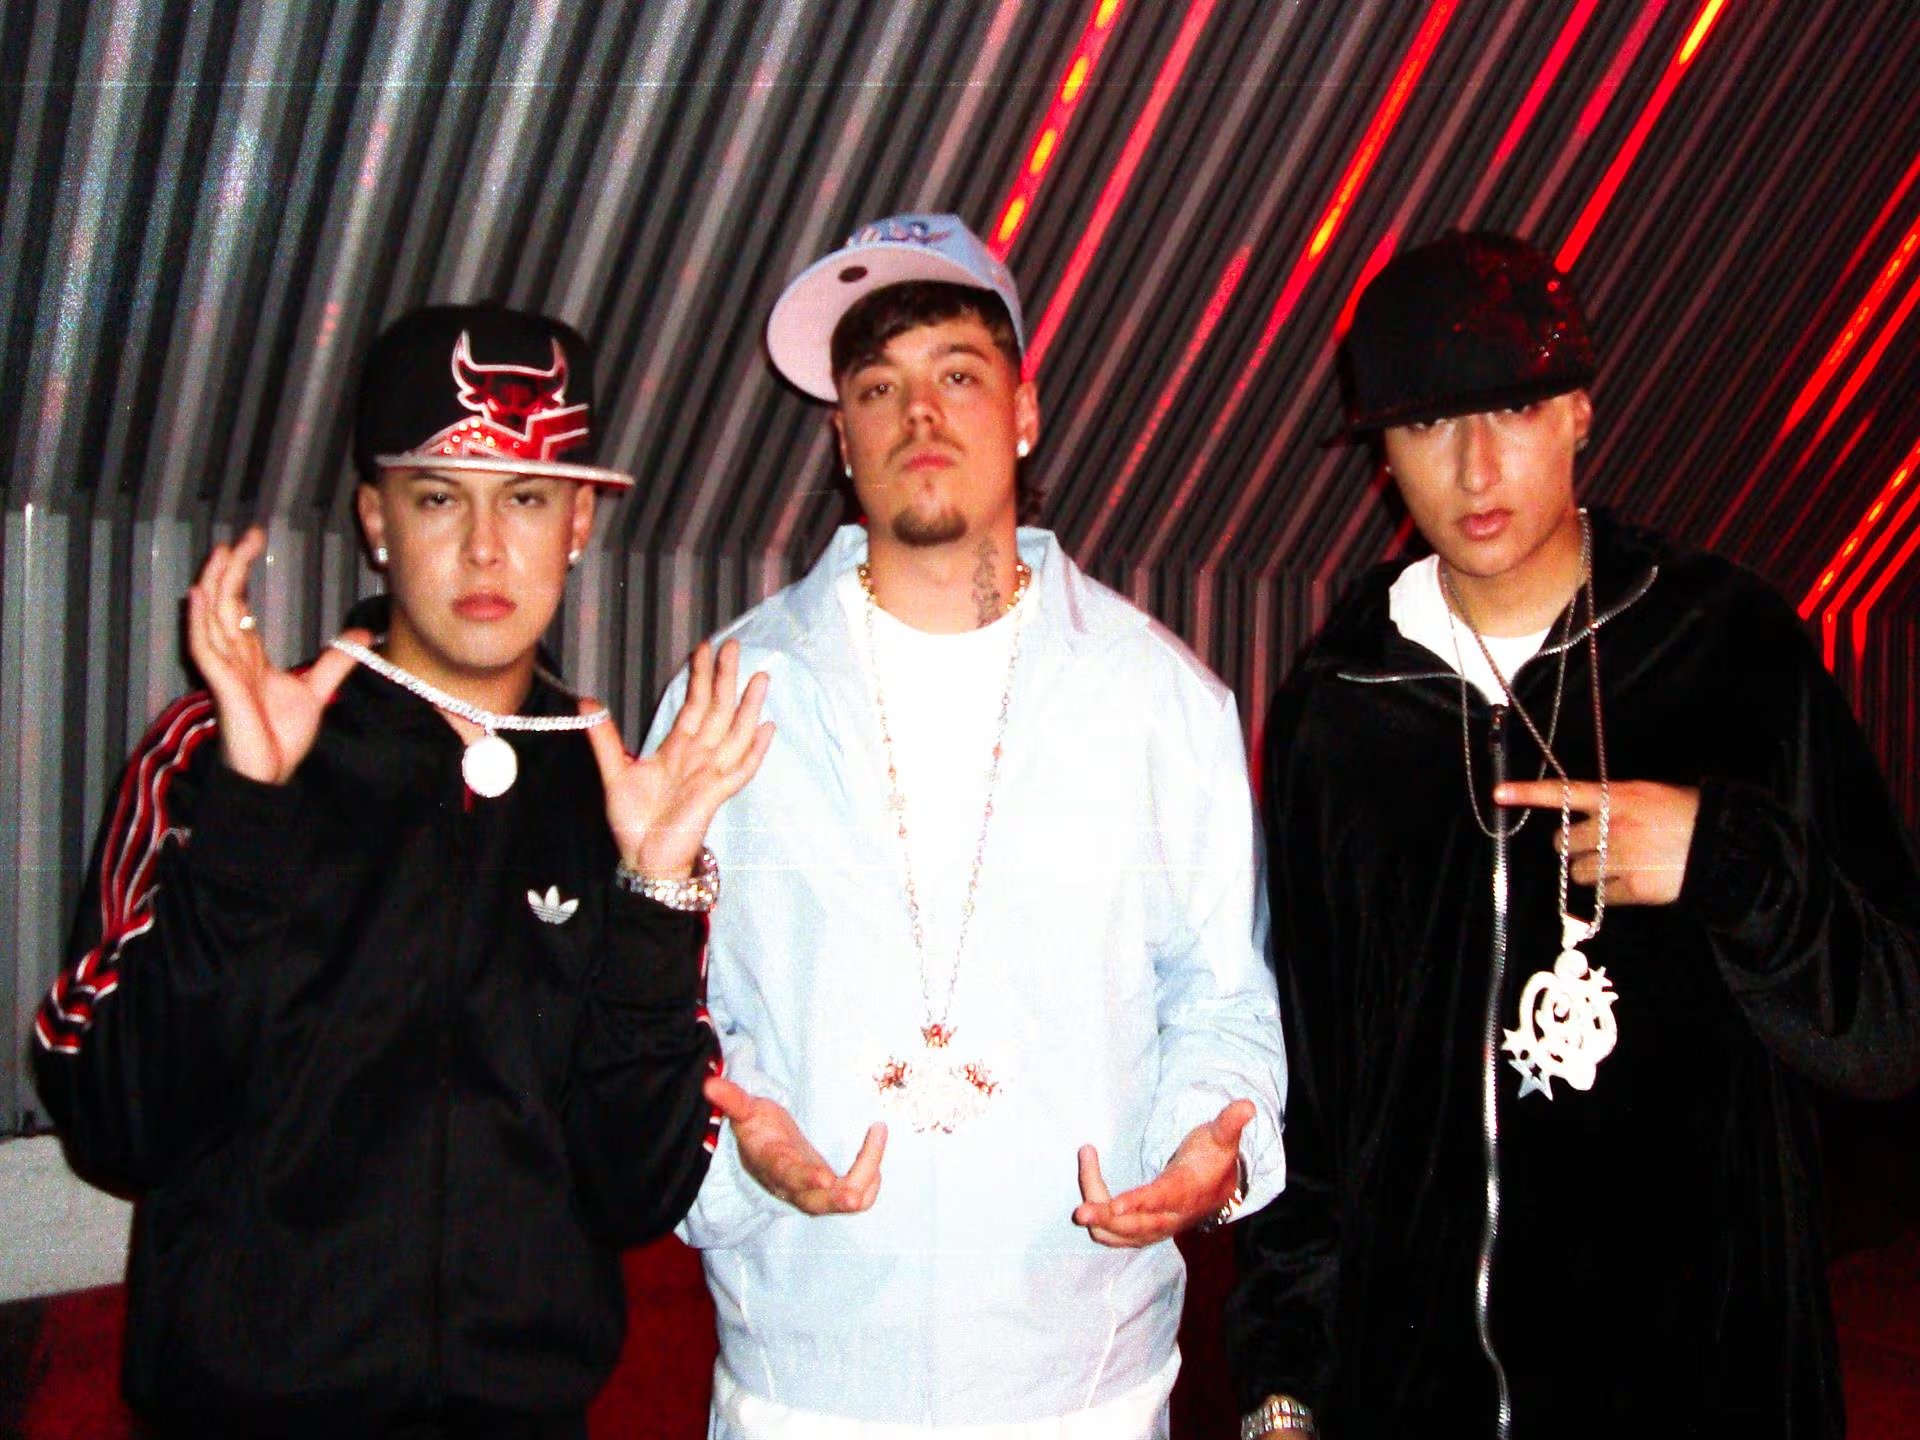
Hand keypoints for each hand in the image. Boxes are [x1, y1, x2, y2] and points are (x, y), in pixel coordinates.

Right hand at [187, 527, 365, 783]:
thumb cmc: (281, 737)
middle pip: (224, 603)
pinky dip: (200, 622)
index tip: (254, 540)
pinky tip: (199, 595)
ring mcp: (224, 670)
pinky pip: (205, 649)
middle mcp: (232, 657)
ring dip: (215, 585)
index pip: (239, 604)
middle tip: (244, 535)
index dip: (243, 572)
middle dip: (231, 568)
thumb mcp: (316, 689)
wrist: (270, 775)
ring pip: (212, 618)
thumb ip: (335, 662)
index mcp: (248, 655)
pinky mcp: (222, 687)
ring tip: (220, 553)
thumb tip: (363, 635)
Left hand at [584, 639, 772, 877]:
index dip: (700, 678)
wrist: (642, 859)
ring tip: (760, 678)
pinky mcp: (716, 794)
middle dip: (725, 678)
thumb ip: (604, 738)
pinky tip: (766, 728)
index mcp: (678, 749)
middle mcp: (699, 757)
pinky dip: (755, 750)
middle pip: (717, 710)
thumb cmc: (635, 821)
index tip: (704, 650)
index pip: (694, 705)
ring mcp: (711, 774)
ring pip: (735, 733)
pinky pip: (741, 770)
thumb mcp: (615, 772)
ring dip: (748, 706)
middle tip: (733, 646)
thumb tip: (585, 703)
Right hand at [703, 1075, 885, 1214]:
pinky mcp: (831, 1195)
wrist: (764, 1154)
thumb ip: (732, 1100)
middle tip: (874, 1156)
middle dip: (849, 1189)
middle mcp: (796, 1189)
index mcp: (775, 1167)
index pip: (790, 1177)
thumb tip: (709, 1083)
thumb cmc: (758, 1130)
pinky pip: (860, 1198)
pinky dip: (871, 1180)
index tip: (825, 1178)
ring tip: (877, 1133)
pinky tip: (875, 1154)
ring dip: (869, 1173)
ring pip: (849, 1201)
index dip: (807, 1179)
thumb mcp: (746, 1112)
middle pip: (825, 1203)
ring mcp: (815, 1196)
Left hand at [1072, 1098, 1253, 1247]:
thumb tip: (1247, 1105)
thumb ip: (1229, 1122)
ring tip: (1087, 1160)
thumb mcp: (1222, 1137)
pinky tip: (1088, 1178)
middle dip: (1105, 1219)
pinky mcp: (1141, 1233)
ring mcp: (1154, 1229)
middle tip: (1078, 1210)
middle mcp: (1169, 1217)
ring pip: (1117, 1233)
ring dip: (1096, 1212)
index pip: (1159, 1201)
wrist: (1217, 1189)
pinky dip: (1097, 1218)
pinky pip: (1112, 1234)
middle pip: (1132, 1227)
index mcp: (1186, 1193)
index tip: (1114, 1206)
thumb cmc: (1213, 1157)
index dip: (1137, 1205)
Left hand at [1496, 779, 1701, 904]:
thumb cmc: (1692, 815)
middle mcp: (1613, 827)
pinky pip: (1603, 895)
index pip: (1563, 792)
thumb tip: (1590, 813)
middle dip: (1573, 846)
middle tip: (1595, 846)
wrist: (1728, 849)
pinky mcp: (1633, 889)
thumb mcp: (1653, 794)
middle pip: (1563, 842)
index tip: (1498, 794)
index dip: (1527, 793)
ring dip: (1590, 871)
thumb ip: (1616, 802)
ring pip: (1577, 872)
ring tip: (1618, 865)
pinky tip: (1634, 882)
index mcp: (1618, 797)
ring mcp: (1621, 859)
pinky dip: (1613, 893)